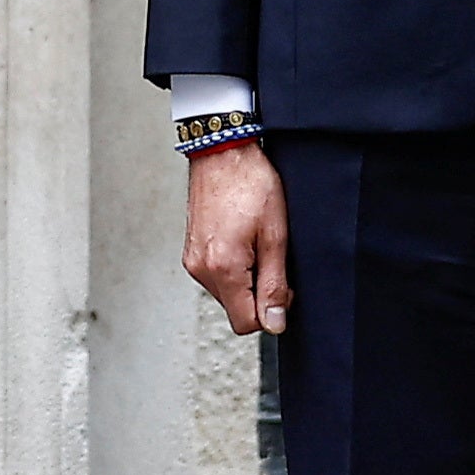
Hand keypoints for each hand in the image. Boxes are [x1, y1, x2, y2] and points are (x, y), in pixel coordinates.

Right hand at [180, 140, 290, 337]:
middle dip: (258, 294)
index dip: (271, 312)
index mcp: (223, 269)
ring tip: (255, 242)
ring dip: (246, 279)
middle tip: (272, 256)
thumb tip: (275, 323)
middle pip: (236, 309)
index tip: (283, 286)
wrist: (222, 152)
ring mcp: (193, 260)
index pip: (246, 323)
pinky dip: (233, 268)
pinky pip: (216, 276)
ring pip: (227, 293)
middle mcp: (201, 270)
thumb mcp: (275, 236)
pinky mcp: (191, 251)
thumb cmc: (251, 184)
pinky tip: (242, 239)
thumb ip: (274, 284)